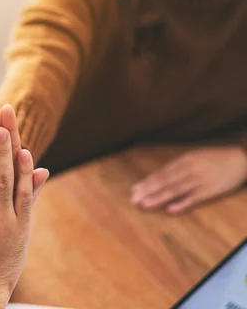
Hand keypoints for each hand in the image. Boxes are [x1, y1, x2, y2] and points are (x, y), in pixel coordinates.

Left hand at [130, 146, 246, 213]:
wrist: (241, 158)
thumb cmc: (215, 159)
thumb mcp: (195, 158)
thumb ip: (178, 167)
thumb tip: (160, 177)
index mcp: (184, 160)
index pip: (161, 173)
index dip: (147, 182)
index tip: (134, 189)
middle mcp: (189, 169)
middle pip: (164, 181)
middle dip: (147, 191)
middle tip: (133, 199)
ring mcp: (199, 180)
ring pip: (175, 190)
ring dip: (158, 198)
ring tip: (144, 204)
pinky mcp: (211, 190)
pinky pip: (194, 198)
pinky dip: (182, 203)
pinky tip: (170, 209)